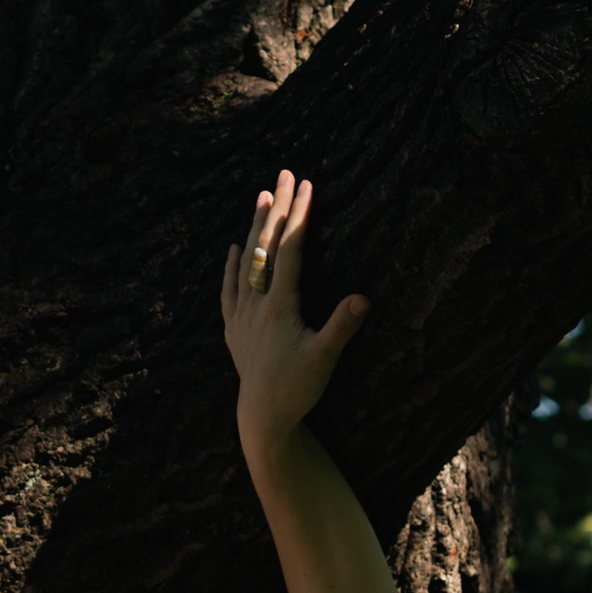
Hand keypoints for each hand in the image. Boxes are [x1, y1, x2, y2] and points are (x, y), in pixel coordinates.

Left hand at [221, 172, 368, 465]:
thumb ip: (342, 326)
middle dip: (278, 208)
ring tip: (261, 197)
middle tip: (284, 174)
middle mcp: (256, 304)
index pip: (290, 250)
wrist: (261, 418)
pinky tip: (234, 249)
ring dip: (255, 228)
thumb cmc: (296, 388)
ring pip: (246, 262)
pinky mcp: (233, 329)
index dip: (299, 216)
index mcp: (280, 306)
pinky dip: (232, 267)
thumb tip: (363, 297)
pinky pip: (228, 289)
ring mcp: (241, 315)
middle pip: (266, 246)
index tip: (307, 186)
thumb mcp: (325, 359)